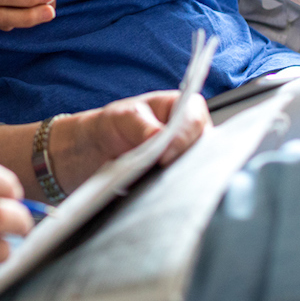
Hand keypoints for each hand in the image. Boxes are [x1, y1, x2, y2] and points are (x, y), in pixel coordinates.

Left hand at [48, 91, 211, 193]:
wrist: (97, 149)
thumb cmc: (114, 125)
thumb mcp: (122, 119)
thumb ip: (142, 126)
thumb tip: (159, 137)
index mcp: (181, 106)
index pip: (195, 121)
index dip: (184, 139)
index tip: (165, 156)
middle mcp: (190, 131)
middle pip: (202, 148)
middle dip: (184, 161)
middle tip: (162, 174)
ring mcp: (186, 155)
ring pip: (195, 169)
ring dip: (178, 178)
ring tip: (156, 185)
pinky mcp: (179, 176)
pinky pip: (184, 185)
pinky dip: (171, 190)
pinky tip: (156, 194)